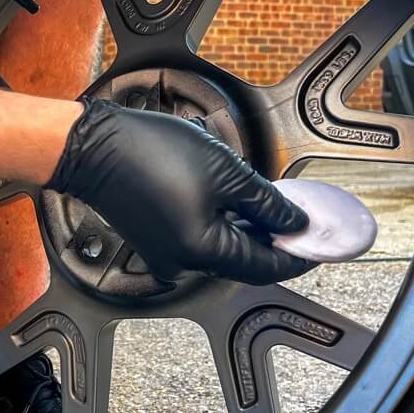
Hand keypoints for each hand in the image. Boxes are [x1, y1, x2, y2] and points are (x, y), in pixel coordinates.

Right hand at [48, 98, 312, 284]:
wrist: (91, 146)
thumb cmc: (148, 153)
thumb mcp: (224, 171)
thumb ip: (267, 203)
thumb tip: (294, 223)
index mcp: (202, 252)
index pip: (267, 266)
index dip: (300, 254)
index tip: (322, 241)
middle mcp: (182, 262)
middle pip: (245, 260)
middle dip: (276, 238)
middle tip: (302, 214)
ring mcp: (164, 253)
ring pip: (223, 247)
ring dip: (250, 227)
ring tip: (271, 200)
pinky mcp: (153, 238)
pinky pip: (199, 238)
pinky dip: (223, 223)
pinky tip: (234, 198)